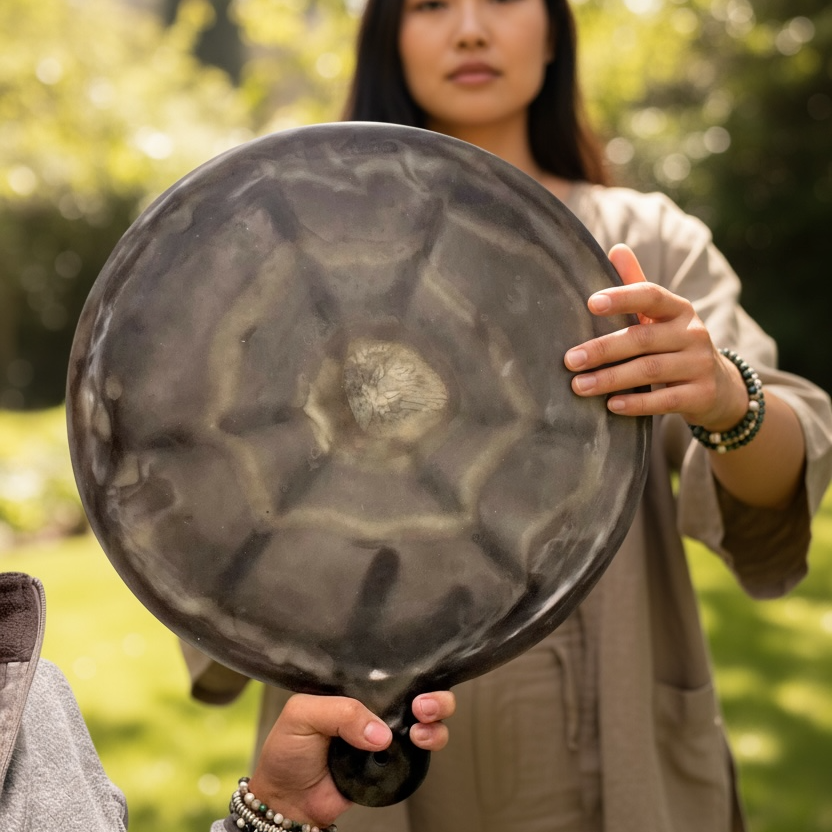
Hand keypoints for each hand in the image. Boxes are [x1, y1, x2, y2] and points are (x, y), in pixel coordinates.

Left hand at [246, 691, 454, 826]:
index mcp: (354, 691)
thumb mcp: (302, 715)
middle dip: (434, 697)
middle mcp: (375, 711)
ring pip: (427, 723)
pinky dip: (429, 746)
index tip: (414, 682)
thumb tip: (381, 733)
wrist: (288, 800)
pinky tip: (418, 745)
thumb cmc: (288, 751)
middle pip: (418, 695)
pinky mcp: (392, 766)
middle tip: (423, 706)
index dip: (407, 674)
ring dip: (435, 723)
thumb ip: (340, 712)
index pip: (388, 674)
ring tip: (420, 730)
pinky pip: (419, 755)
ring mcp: (386, 738)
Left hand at [564, 244, 747, 430]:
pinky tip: (611, 406)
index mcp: (678, 309)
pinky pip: (665, 399)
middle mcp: (693, 332)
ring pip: (650, 370)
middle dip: (603, 349)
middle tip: (570, 360)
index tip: (591, 303)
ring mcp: (700, 364)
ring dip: (611, 379)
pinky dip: (637, 404)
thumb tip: (616, 248)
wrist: (719, 387)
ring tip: (579, 386)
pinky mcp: (702, 394)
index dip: (622, 297)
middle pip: (642, 338)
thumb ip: (637, 286)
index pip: (650, 295)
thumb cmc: (674, 345)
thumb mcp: (660, 317)